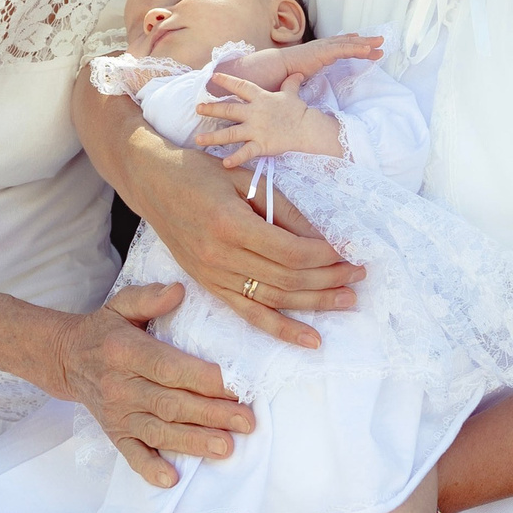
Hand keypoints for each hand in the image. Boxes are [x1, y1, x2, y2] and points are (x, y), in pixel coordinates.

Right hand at [52, 283, 253, 488]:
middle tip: (247, 422)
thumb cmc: (106, 330)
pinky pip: (132, 455)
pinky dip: (150, 468)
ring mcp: (117, 414)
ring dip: (193, 442)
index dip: (204, 379)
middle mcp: (120, 386)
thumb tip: (178, 291)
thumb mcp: (122, 304)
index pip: (170, 368)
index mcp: (126, 352)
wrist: (67, 359)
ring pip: (159, 431)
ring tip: (225, 448)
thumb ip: (149, 297)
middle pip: (171, 403)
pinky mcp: (114, 434)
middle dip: (211, 414)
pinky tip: (172, 479)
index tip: (237, 386)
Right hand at [121, 131, 360, 349]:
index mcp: (230, 225)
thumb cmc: (200, 173)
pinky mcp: (211, 286)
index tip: (347, 250)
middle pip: (287, 277)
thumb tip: (321, 240)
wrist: (152, 184)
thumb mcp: (245, 179)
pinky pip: (251, 314)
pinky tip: (310, 338)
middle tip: (359, 274)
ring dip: (316, 302)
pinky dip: (282, 328)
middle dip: (328, 278)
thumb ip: (283, 211)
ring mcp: (214, 276)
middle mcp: (221, 257)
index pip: (289, 251)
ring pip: (274, 298)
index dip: (323, 254)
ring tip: (348, 299)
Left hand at [190, 74, 345, 165]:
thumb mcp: (292, 94)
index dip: (226, 81)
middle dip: (211, 109)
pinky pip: (245, 153)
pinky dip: (235, 159)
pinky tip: (224, 163)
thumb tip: (297, 73)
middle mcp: (254, 113)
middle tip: (197, 108)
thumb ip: (290, 84)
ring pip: (230, 134)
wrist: (308, 128)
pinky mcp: (261, 145)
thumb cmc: (299, 111)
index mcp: (260, 98)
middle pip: (228, 110)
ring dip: (213, 137)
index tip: (212, 77)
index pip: (240, 86)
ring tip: (198, 139)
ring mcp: (256, 130)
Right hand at [214, 32, 384, 90]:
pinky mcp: (320, 52)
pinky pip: (341, 50)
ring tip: (381, 44)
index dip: (354, 49)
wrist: (269, 72)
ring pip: (347, 44)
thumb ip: (305, 81)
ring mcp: (320, 49)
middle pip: (347, 44)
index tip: (369, 51)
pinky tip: (368, 50)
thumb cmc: (280, 78)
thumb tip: (306, 89)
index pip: (339, 49)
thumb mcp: (298, 80)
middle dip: (365, 43)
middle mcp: (320, 49)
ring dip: (365, 44)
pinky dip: (355, 49)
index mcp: (316, 55)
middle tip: (381, 44)